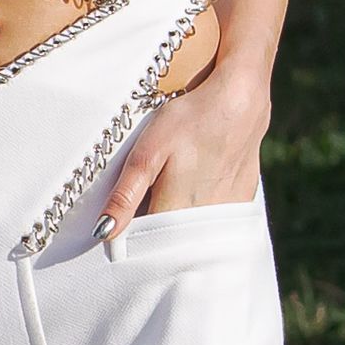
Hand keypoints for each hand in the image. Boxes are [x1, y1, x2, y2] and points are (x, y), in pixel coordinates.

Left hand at [98, 59, 267, 226]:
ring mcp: (225, 214)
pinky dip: (200, 214)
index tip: (118, 228)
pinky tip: (196, 188)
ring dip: (176, 223)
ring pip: (190, 233)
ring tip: (172, 189)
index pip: (142, 244)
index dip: (127, 238)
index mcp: (174, 213)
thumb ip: (125, 195)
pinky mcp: (240, 203)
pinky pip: (213, 222)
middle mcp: (202, 222)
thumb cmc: (192, 120)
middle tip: (146, 201)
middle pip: (168, 241)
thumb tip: (103, 233)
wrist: (241, 100)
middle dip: (151, 233)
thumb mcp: (148, 152)